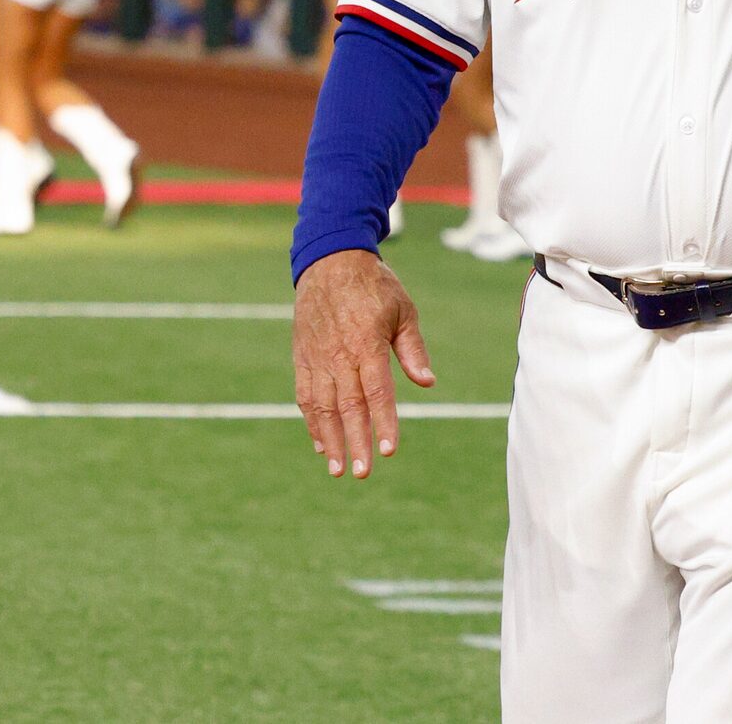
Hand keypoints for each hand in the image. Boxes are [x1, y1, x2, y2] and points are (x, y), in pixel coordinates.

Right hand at [292, 248, 435, 479]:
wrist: (329, 259)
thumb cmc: (374, 285)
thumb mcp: (402, 309)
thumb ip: (412, 348)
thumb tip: (428, 383)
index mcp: (367, 342)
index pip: (377, 391)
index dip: (383, 422)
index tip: (389, 450)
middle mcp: (339, 354)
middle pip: (348, 406)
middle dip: (355, 441)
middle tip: (361, 473)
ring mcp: (317, 357)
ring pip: (321, 406)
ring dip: (329, 439)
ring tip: (336, 469)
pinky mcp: (303, 356)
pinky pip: (305, 394)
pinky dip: (311, 421)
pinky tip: (320, 444)